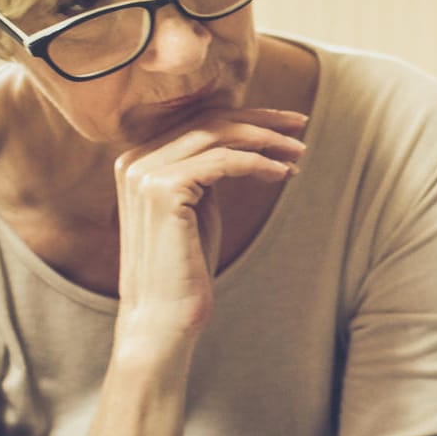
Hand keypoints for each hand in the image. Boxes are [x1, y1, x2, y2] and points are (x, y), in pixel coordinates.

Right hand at [111, 107, 307, 343]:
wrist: (162, 317)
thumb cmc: (185, 270)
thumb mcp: (198, 209)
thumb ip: (207, 173)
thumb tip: (245, 146)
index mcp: (138, 160)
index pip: (197, 122)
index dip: (246, 118)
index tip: (286, 125)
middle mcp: (135, 160)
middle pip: (208, 120)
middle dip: (261, 120)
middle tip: (301, 125)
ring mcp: (144, 173)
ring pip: (217, 136)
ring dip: (265, 140)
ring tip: (298, 154)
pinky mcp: (162, 191)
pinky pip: (222, 162)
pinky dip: (258, 164)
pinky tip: (283, 174)